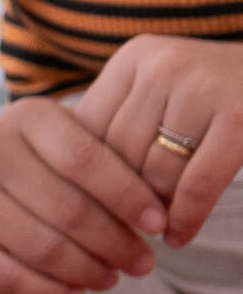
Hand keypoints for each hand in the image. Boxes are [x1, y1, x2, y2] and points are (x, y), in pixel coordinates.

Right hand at [0, 94, 162, 293]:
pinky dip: (48, 293)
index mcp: (25, 118)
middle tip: (143, 264)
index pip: (87, 159)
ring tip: (111, 279)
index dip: (129, 196)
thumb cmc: (20, 160)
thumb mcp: (53, 138)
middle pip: (69, 210)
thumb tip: (155, 215)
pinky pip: (7, 276)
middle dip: (116, 244)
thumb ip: (99, 160)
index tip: (159, 225)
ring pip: (41, 248)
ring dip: (87, 272)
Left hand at [71, 35, 242, 250]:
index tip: (84, 211)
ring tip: (152, 229)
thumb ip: (119, 123)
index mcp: (134, 57)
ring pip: (153, 172)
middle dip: (118, 197)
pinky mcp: (240, 116)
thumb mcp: (161, 91)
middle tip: (121, 228)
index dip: (83, 177)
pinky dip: (186, 216)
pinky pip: (197, 182)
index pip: (86, 131)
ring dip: (153, 209)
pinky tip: (178, 236)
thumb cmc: (214, 96)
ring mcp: (203, 87)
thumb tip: (68, 191)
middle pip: (117, 154)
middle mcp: (163, 64)